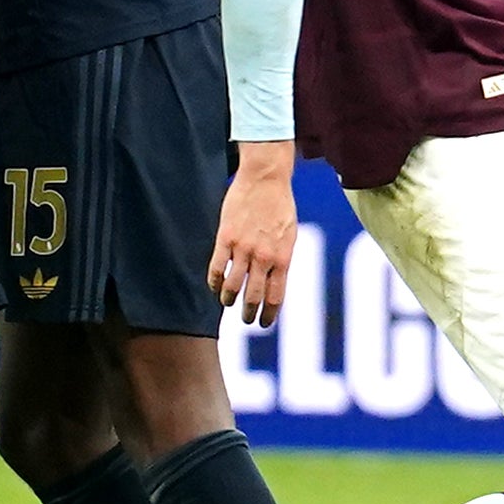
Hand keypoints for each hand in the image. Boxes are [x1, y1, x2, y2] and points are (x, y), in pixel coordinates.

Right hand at [212, 145, 299, 323]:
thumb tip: (275, 280)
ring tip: (227, 302)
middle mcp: (263, 257)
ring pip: (231, 286)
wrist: (266, 179)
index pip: (275, 296)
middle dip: (249, 313)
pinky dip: (214, 282)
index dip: (268, 314)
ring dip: (228, 299)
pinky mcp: (225, 238)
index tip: (264, 324)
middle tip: (246, 319)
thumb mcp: (290, 235)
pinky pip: (216, 268)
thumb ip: (281, 259)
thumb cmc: (281, 206)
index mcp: (282, 258)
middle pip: (253, 296)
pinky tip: (214, 286)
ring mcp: (243, 248)